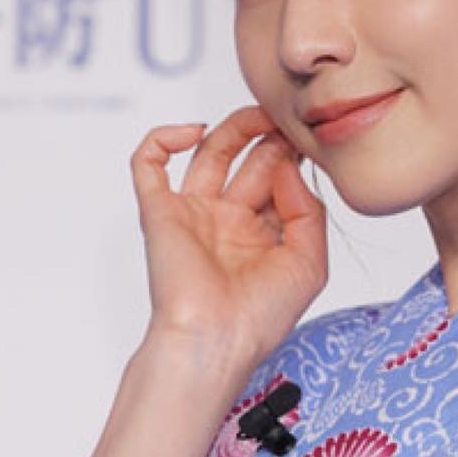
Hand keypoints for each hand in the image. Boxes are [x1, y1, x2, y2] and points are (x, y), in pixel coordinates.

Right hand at [128, 104, 327, 377]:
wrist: (214, 340)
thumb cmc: (259, 317)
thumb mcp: (309, 263)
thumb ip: (308, 211)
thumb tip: (288, 168)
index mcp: (261, 233)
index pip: (278, 179)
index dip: (293, 156)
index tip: (310, 142)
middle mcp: (227, 219)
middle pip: (248, 159)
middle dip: (270, 137)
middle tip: (288, 121)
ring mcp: (192, 212)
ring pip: (208, 152)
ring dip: (233, 127)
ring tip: (259, 116)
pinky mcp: (159, 211)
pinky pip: (147, 164)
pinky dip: (162, 138)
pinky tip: (193, 133)